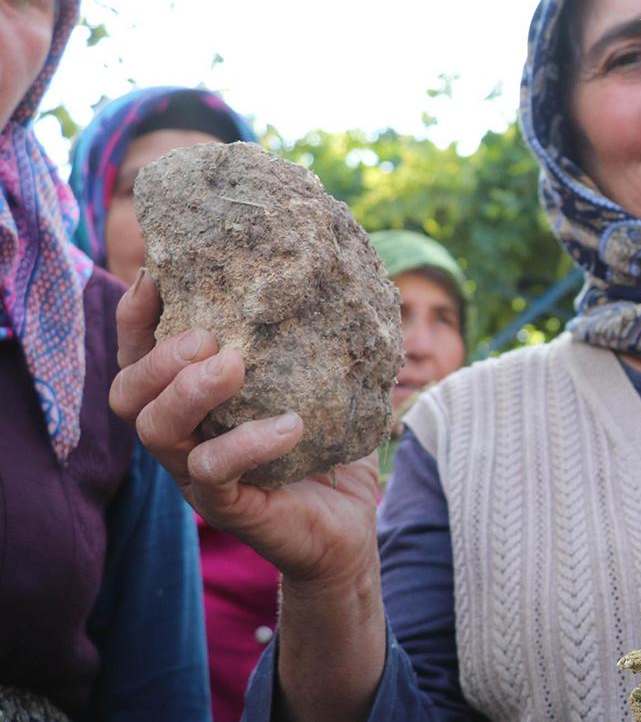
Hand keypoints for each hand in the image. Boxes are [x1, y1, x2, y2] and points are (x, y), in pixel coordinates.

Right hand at [109, 269, 381, 586]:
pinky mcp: (225, 505)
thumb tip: (336, 275)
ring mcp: (195, 475)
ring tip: (233, 366)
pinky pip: (214, 471)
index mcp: (190, 402)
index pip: (140, 355)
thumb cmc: (323, 448)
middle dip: (158, 357)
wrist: (347, 529)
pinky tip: (290, 425)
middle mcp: (181, 437)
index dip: (136, 317)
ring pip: (157, 431)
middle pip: (129, 395)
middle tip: (208, 336)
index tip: (156, 276)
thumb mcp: (311, 385)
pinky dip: (246, 443)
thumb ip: (306, 339)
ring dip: (189, 392)